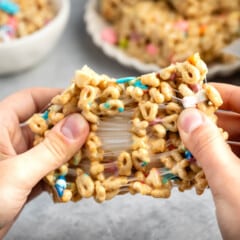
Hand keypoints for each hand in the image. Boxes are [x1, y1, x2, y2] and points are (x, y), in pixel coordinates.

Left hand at [0, 88, 88, 237]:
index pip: (29, 99)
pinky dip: (64, 171)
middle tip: (94, 126)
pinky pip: (50, 168)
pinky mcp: (25, 179)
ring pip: (50, 148)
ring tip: (94, 149)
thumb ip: (50, 150)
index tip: (80, 100)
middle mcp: (10, 141)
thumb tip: (80, 125)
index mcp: (0, 128)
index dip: (54, 96)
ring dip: (70, 151)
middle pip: (45, 124)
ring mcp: (19, 161)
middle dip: (70, 126)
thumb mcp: (17, 173)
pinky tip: (80, 173)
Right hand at [177, 83, 239, 239]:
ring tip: (180, 138)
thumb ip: (208, 147)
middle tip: (179, 118)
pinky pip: (225, 158)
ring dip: (202, 139)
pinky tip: (191, 159)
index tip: (194, 93)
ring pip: (227, 140)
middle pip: (235, 121)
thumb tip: (187, 117)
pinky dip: (207, 156)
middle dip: (205, 119)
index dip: (220, 95)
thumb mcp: (232, 184)